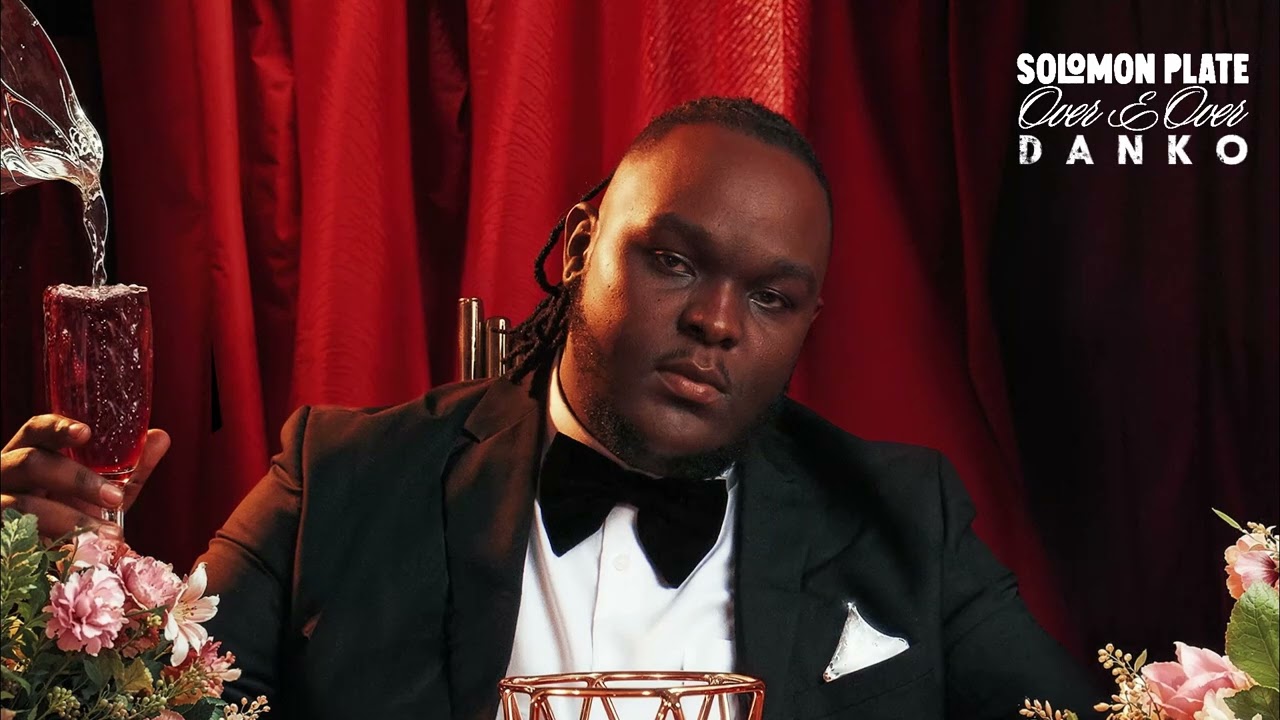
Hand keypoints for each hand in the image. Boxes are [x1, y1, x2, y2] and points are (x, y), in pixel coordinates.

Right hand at [1, 414, 169, 537]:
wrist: (35, 560)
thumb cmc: (64, 515)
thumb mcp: (97, 494)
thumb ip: (127, 469)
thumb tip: (161, 437)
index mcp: (26, 454)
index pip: (35, 430)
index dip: (57, 427)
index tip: (86, 433)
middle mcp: (4, 474)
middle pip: (30, 463)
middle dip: (76, 479)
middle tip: (114, 498)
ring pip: (22, 503)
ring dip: (68, 518)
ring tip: (107, 535)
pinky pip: (14, 537)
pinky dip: (46, 543)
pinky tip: (72, 553)